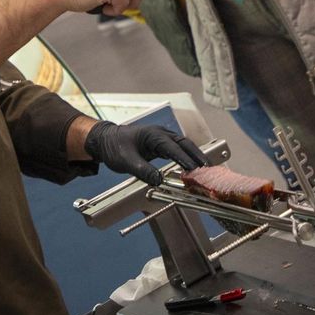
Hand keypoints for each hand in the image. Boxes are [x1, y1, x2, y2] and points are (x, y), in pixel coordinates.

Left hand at [84, 121, 207, 185]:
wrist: (105, 140)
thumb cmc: (114, 146)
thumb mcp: (126, 161)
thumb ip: (143, 170)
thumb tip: (158, 180)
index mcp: (153, 135)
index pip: (173, 147)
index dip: (185, 158)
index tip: (194, 169)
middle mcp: (160, 134)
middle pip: (184, 143)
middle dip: (197, 155)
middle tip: (208, 168)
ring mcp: (161, 138)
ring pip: (183, 145)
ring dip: (194, 156)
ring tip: (205, 168)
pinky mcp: (160, 144)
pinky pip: (177, 149)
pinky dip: (186, 157)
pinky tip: (192, 166)